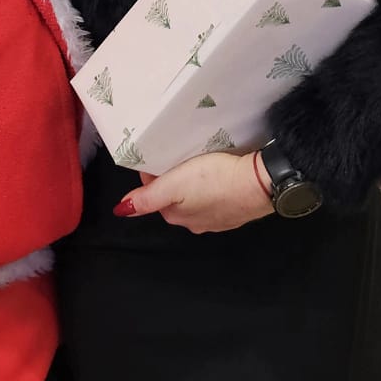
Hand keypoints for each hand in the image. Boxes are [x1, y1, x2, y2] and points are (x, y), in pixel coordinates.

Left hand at [116, 151, 272, 233]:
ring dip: (193, 184)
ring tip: (198, 163)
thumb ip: (146, 198)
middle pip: (174, 198)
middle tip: (178, 157)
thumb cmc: (215, 181)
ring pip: (196, 199)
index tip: (158, 157)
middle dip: (172, 180)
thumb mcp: (174, 185)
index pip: (154, 195)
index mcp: (176, 216)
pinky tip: (219, 176)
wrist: (260, 184)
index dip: (152, 175)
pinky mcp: (235, 212)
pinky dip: (213, 188)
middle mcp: (194, 223)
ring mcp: (217, 220)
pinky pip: (217, 199)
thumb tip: (120, 210)